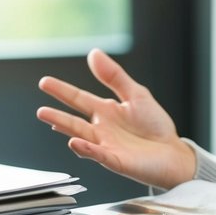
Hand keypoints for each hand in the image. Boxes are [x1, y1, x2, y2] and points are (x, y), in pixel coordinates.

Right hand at [37, 48, 196, 188]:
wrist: (174, 153)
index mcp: (106, 111)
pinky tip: (75, 142)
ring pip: (81, 136)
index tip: (45, 82)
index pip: (79, 99)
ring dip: (65, 128)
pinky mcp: (117, 161)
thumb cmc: (155, 127)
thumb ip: (114, 76)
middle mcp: (102, 129)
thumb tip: (94, 53)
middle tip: (40, 109)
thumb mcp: (136, 94)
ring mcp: (107, 146)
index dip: (62, 91)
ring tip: (50, 119)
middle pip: (74, 120)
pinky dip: (86, 150)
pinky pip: (99, 154)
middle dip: (57, 114)